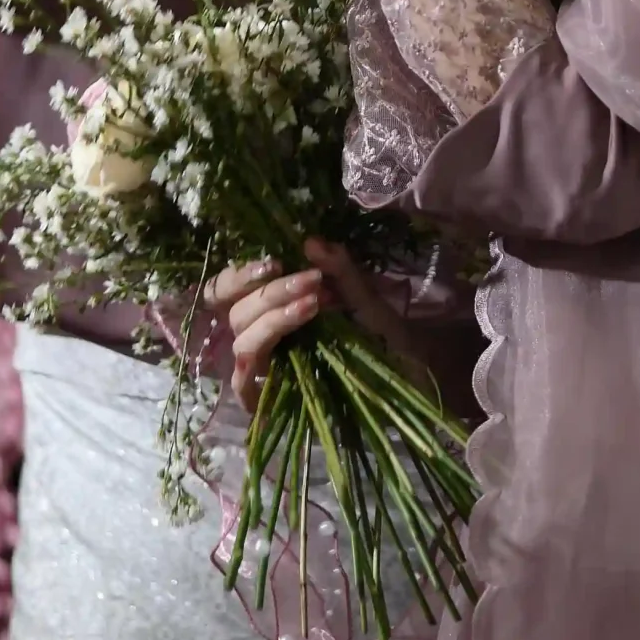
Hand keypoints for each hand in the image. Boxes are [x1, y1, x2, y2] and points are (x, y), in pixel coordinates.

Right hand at [211, 240, 429, 415]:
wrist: (409, 379)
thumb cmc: (384, 334)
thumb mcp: (363, 296)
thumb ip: (339, 268)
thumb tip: (309, 241)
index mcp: (275, 306)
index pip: (230, 287)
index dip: (240, 274)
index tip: (275, 262)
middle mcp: (264, 335)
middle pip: (236, 312)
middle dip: (271, 293)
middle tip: (313, 282)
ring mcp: (266, 368)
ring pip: (241, 342)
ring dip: (272, 319)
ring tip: (313, 306)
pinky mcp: (270, 398)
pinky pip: (244, 385)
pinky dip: (258, 366)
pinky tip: (284, 354)